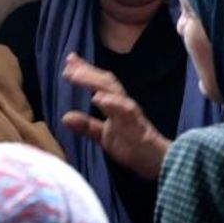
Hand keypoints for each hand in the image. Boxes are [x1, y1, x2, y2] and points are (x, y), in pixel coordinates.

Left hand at [60, 53, 169, 179]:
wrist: (158, 161)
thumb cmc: (133, 145)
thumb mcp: (104, 136)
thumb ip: (86, 125)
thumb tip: (65, 117)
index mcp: (115, 105)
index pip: (99, 83)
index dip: (84, 71)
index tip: (68, 61)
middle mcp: (123, 104)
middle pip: (104, 82)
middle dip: (87, 71)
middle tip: (69, 62)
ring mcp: (130, 113)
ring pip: (113, 91)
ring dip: (94, 81)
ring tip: (77, 75)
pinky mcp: (137, 125)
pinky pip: (125, 111)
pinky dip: (111, 102)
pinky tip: (98, 97)